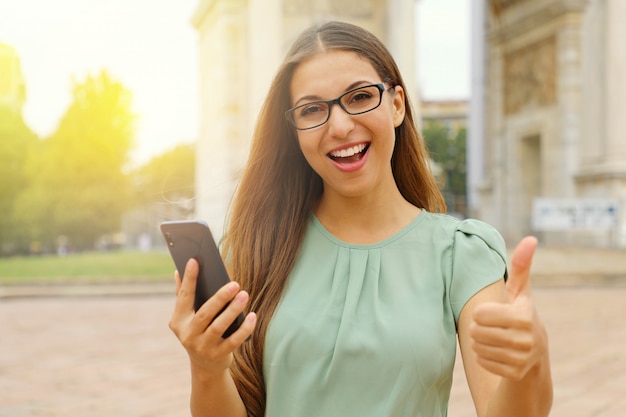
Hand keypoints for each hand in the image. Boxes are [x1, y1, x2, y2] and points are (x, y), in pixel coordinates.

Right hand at [168, 259, 256, 376]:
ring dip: (233, 310)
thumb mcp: (187, 318)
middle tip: (235, 284)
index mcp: (178, 321)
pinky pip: (234, 341)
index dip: (188, 279)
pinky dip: (244, 328)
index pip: (184, 297)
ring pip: (219, 327)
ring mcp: (203, 347)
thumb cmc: (198, 332)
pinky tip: (252, 315)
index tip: (194, 261)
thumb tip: (178, 272)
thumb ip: (183, 296)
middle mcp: (188, 335)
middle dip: (220, 298)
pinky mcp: (218, 355)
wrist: (205, 366)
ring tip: (244, 295)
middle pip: (205, 313)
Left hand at [469, 236, 548, 380]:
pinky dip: (483, 356)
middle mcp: (526, 340)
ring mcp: (521, 359)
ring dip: (479, 341)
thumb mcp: (520, 291)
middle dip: (478, 327)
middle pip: (476, 331)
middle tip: (491, 326)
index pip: (479, 314)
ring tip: (493, 337)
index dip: (481, 312)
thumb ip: (520, 266)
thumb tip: (531, 238)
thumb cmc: (520, 313)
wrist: (534, 353)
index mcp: (524, 316)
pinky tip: (495, 351)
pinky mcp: (514, 373)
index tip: (492, 312)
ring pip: (477, 346)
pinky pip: (482, 361)